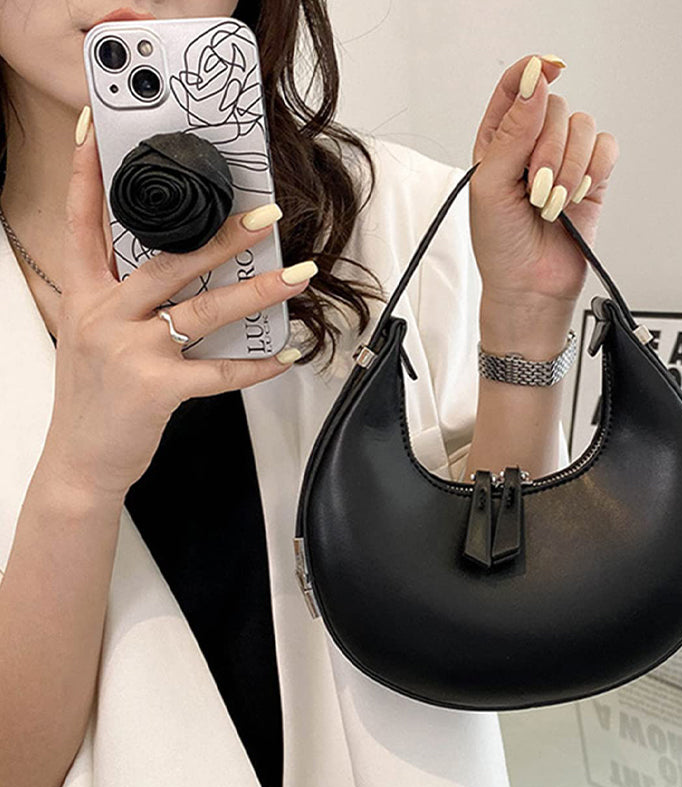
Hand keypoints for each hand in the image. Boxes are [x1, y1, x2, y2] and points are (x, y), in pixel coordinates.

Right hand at [42, 108, 312, 500]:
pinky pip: (219, 373)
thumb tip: (167, 267)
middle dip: (220, 234)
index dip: (87, 173)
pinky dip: (257, 367)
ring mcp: (129, 351)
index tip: (98, 129)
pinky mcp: (155, 388)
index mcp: (84, 296)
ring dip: (258, 292)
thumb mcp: (87, 334)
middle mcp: (103, 315)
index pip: (82, 222)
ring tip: (298, 275)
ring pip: (203, 310)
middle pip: (167, 261)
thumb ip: (116, 298)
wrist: (81, 459)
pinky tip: (286, 355)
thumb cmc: (94, 396)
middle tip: (265, 214)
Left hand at [470, 55, 618, 333]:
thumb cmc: (500, 244)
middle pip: (555, 108)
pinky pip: (607, 148)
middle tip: (535, 189)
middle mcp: (534, 144)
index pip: (516, 86)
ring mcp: (566, 160)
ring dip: (570, 167)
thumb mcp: (490, 185)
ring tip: (553, 203)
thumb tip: (534, 83)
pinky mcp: (593, 178)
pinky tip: (577, 195)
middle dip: (548, 150)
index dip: (531, 72)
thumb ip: (512, 131)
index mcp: (499, 141)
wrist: (530, 286)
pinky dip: (595, 170)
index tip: (548, 70)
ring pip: (583, 127)